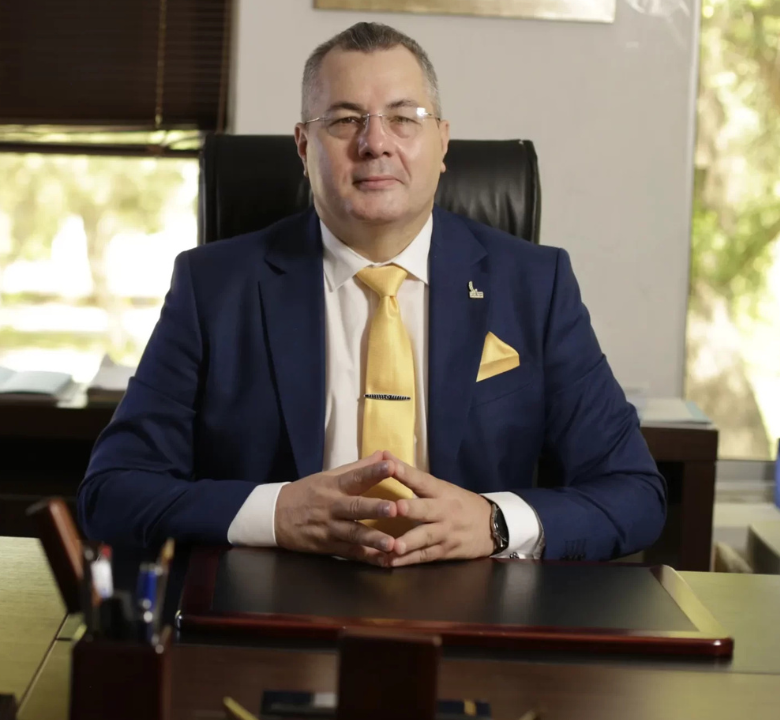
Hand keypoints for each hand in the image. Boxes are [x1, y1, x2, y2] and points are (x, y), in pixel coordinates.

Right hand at [274, 451, 399, 565]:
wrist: (274, 516)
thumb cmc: (306, 493)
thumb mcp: (328, 476)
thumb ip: (358, 468)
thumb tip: (383, 455)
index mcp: (333, 486)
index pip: (355, 477)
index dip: (373, 472)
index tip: (391, 466)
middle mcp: (332, 507)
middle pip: (355, 508)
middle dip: (375, 509)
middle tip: (395, 509)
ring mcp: (330, 529)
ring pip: (354, 534)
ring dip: (374, 540)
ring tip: (392, 544)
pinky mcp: (328, 547)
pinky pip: (350, 553)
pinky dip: (367, 558)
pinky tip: (384, 561)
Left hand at [382, 452, 494, 566]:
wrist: (493, 526)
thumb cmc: (460, 503)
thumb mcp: (443, 488)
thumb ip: (414, 477)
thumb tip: (384, 456)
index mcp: (442, 491)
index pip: (422, 480)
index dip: (406, 473)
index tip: (389, 465)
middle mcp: (444, 511)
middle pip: (426, 510)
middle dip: (411, 509)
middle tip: (394, 508)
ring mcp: (445, 533)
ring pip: (426, 537)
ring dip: (409, 542)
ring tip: (393, 546)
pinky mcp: (445, 551)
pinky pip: (424, 556)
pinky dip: (407, 560)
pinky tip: (391, 562)